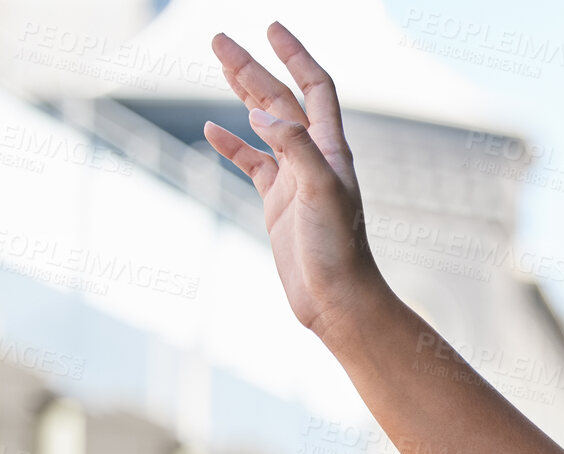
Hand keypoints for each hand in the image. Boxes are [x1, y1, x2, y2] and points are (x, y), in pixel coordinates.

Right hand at [203, 22, 391, 343]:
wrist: (338, 301)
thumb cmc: (338, 253)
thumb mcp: (321, 195)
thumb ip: (295, 150)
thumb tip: (262, 115)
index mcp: (331, 152)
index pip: (315, 89)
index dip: (296, 56)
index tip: (272, 28)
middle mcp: (315, 160)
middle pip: (281, 101)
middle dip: (253, 68)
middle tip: (218, 39)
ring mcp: (295, 181)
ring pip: (266, 126)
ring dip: (243, 95)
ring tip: (220, 65)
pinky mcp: (279, 205)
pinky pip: (253, 165)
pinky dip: (233, 146)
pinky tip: (212, 130)